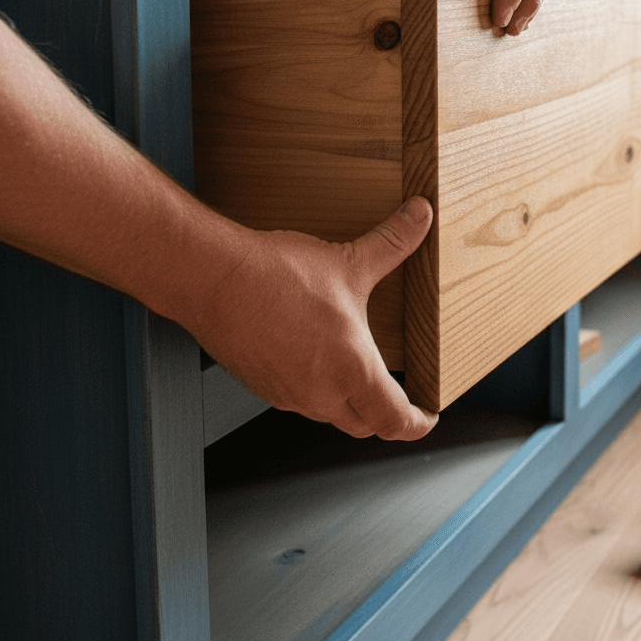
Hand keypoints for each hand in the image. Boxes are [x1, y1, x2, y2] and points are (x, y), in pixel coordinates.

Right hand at [188, 197, 437, 439]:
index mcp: (352, 370)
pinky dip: (318, 389)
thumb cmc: (276, 276)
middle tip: (401, 401)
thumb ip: (392, 242)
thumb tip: (421, 215)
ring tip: (359, 373)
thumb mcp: (348, 261)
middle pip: (366, 425)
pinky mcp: (262, 385)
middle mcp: (321, 393)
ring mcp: (288, 394)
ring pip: (331, 413)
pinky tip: (316, 358)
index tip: (428, 417)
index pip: (395, 420)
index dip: (418, 424)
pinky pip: (300, 400)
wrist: (212, 280)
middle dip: (387, 416)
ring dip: (350, 402)